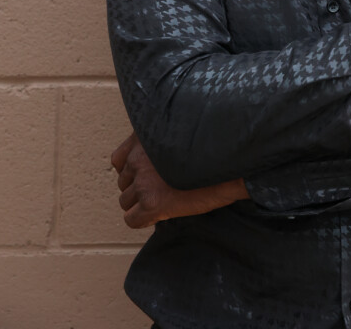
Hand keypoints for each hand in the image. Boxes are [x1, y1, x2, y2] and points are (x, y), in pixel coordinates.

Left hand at [111, 132, 248, 228]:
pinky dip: (143, 220)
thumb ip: (163, 140)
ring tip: (164, 200)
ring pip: (125, 201)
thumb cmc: (215, 147)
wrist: (232, 163)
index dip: (132, 170)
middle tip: (161, 188)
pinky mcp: (152, 203)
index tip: (148, 174)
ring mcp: (143, 181)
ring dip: (141, 203)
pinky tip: (160, 214)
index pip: (119, 159)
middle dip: (139, 187)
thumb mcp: (184, 131)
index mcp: (144, 137)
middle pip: (123, 182)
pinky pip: (131, 220)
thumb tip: (156, 160)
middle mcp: (139, 157)